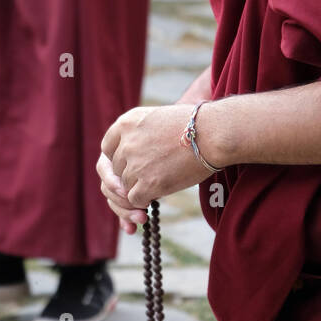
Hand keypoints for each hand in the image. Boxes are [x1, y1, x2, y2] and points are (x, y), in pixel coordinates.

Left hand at [98, 104, 217, 230]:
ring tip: (162, 182)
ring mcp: (134, 164)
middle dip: (130, 177)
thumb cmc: (195, 125)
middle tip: (148, 180)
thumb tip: (129, 159)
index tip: (128, 167)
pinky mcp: (146, 184)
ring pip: (126, 187)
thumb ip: (139, 134)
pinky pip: (136, 200)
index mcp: (127, 122)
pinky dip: (145, 202)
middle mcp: (126, 142)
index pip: (107, 147)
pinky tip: (159, 194)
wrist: (213, 134)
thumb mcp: (158, 119)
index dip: (117, 160)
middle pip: (116, 170)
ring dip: (141, 189)